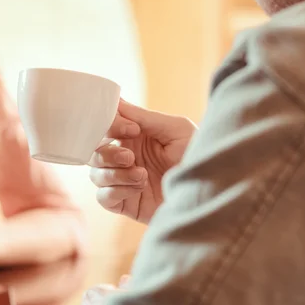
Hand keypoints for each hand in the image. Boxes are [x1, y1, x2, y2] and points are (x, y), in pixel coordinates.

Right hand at [89, 99, 195, 222]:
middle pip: (93, 152)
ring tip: (142, 175)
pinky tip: (139, 188)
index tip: (130, 129)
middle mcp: (125, 157)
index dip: (109, 126)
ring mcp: (123, 181)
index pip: (104, 127)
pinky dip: (116, 190)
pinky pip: (103, 197)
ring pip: (95, 174)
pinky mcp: (125, 204)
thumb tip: (116, 100)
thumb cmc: (199, 157)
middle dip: (107, 153)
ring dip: (115, 173)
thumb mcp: (176, 129)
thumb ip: (144, 117)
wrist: (212, 194)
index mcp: (134, 136)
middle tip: (130, 157)